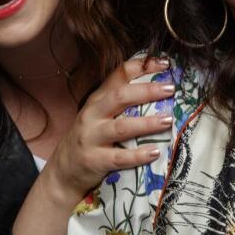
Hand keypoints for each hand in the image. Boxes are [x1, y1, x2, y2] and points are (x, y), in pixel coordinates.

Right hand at [41, 56, 175, 204]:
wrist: (64, 170)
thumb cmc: (90, 138)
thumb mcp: (99, 114)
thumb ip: (122, 101)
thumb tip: (159, 88)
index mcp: (98, 99)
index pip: (119, 74)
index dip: (143, 66)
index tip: (166, 63)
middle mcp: (93, 114)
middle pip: (121, 96)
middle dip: (148, 91)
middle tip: (170, 89)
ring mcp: (92, 137)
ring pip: (121, 127)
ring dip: (147, 123)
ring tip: (168, 120)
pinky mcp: (94, 160)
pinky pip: (119, 157)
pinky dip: (138, 155)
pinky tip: (155, 152)